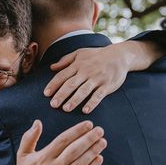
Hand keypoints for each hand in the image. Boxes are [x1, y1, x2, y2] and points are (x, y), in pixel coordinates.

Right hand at [8, 120, 105, 164]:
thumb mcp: (23, 154)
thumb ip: (29, 137)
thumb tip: (38, 122)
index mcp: (44, 157)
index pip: (63, 140)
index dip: (77, 131)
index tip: (88, 124)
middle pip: (74, 150)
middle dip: (89, 139)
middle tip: (99, 131)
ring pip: (81, 163)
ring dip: (93, 152)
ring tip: (102, 142)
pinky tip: (99, 159)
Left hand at [44, 40, 159, 113]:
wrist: (119, 55)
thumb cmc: (96, 55)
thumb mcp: (79, 53)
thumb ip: (65, 61)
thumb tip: (51, 67)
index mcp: (78, 65)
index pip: (63, 75)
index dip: (54, 85)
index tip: (46, 94)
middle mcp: (86, 71)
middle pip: (71, 84)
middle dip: (61, 95)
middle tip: (53, 105)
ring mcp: (97, 78)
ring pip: (84, 90)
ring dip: (74, 100)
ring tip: (66, 109)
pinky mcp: (107, 85)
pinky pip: (99, 95)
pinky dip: (92, 103)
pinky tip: (85, 111)